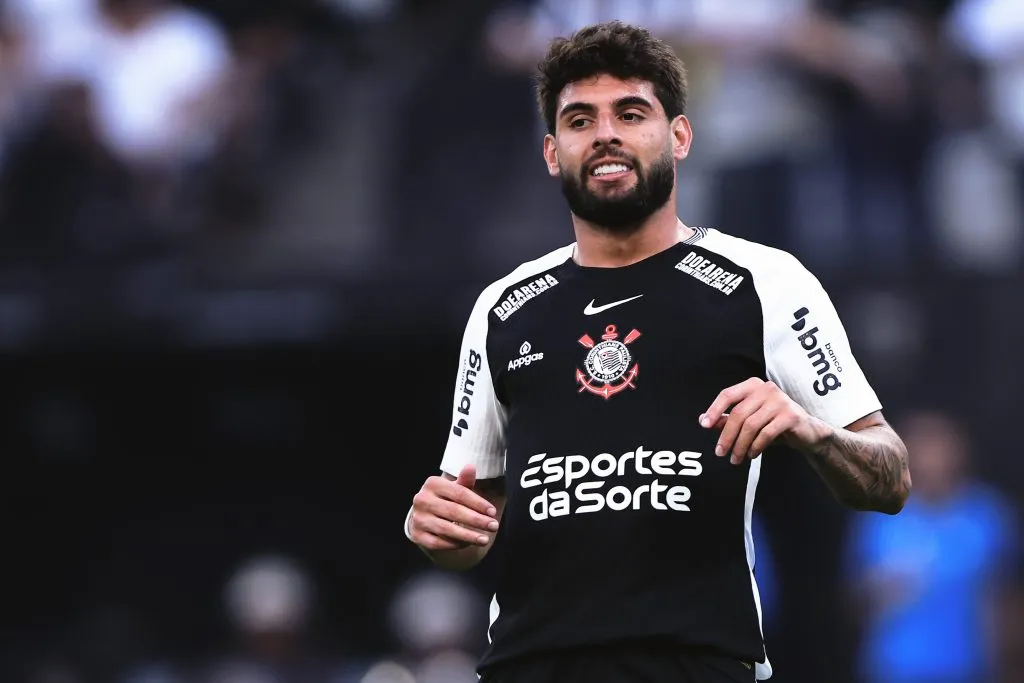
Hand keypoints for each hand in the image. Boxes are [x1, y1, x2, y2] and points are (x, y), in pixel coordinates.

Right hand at [409, 464, 499, 550]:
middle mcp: (422, 500)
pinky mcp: (418, 535)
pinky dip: (454, 544)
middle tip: (494, 526)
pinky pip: (438, 543)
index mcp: (433, 484)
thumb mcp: (455, 487)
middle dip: (477, 520)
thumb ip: (465, 480)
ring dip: (468, 535)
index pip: (459, 493)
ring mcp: (419, 518)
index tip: (493, 512)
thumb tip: (471, 467)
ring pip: (446, 529)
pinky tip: (467, 543)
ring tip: (485, 539)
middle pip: (454, 511)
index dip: (478, 503)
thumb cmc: (445, 498)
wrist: (423, 514)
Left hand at [699, 378, 824, 464]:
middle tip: (720, 453)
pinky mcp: (790, 415)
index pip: (728, 394)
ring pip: (751, 425)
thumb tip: (704, 420)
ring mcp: (780, 401)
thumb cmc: (773, 424)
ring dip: (740, 445)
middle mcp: (766, 388)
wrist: (807, 433)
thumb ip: (728, 418)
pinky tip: (752, 455)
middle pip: (738, 413)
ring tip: (736, 459)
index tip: (704, 425)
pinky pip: (766, 433)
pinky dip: (756, 446)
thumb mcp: (749, 421)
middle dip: (727, 435)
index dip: (714, 410)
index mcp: (753, 385)